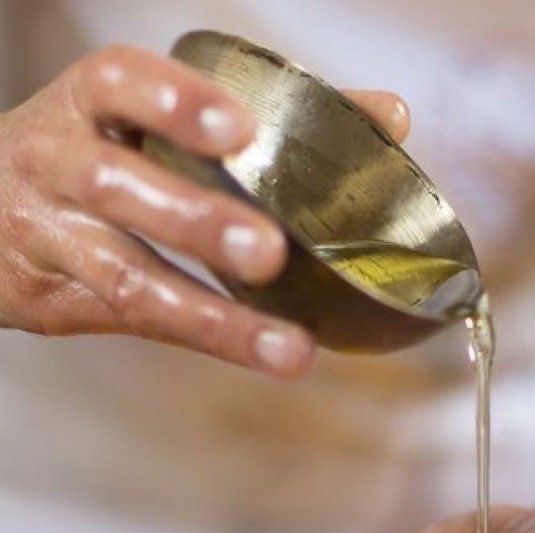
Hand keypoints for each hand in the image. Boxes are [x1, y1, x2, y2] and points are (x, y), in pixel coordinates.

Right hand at [0, 45, 408, 376]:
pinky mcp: (56, 299)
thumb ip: (269, 118)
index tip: (242, 128)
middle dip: (196, 218)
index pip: (120, 83)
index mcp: (90, 106)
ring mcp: (51, 236)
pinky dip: (203, 336)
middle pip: (118, 185)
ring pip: (126, 275)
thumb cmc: (95, 155)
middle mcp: (58, 163)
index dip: (177, 102)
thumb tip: (387, 115)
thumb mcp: (148, 121)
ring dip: (211, 314)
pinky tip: (262, 351)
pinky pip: (133, 321)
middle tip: (269, 251)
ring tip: (288, 348)